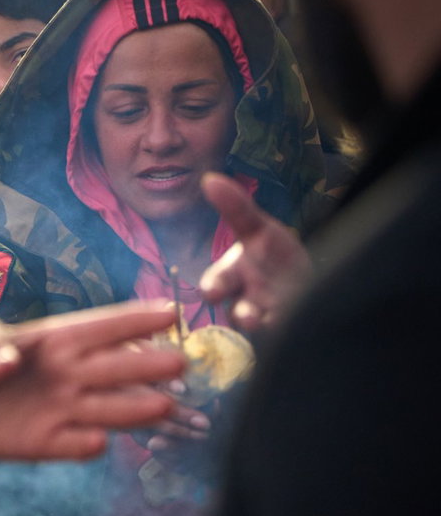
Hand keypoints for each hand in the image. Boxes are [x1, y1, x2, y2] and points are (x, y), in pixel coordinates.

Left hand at [0, 302, 185, 458]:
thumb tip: (4, 365)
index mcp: (59, 340)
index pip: (103, 328)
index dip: (135, 321)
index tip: (170, 313)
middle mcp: (71, 374)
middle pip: (116, 369)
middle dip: (147, 366)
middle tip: (178, 364)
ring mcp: (63, 409)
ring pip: (108, 408)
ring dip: (134, 409)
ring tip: (164, 407)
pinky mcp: (47, 442)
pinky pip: (73, 444)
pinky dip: (84, 444)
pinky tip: (95, 442)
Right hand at [198, 173, 310, 330]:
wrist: (306, 283)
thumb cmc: (274, 255)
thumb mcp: (259, 229)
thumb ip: (235, 208)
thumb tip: (209, 178)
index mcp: (232, 277)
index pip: (215, 285)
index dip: (214, 288)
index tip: (215, 292)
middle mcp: (242, 302)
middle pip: (235, 313)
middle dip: (243, 315)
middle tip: (251, 318)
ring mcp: (265, 321)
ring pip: (261, 330)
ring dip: (269, 327)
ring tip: (279, 323)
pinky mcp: (285, 333)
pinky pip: (284, 337)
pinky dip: (289, 331)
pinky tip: (299, 324)